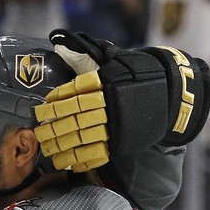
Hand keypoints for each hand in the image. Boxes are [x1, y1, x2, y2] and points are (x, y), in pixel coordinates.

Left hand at [34, 29, 209, 170]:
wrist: (170, 98)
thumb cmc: (134, 79)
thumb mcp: (113, 63)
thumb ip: (85, 59)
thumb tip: (60, 46)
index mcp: (107, 81)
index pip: (76, 89)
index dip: (58, 98)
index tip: (43, 105)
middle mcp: (110, 103)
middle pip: (75, 115)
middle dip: (54, 124)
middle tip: (39, 131)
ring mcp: (116, 124)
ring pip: (82, 136)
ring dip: (61, 144)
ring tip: (47, 149)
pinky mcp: (121, 142)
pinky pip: (97, 153)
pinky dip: (79, 159)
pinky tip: (65, 163)